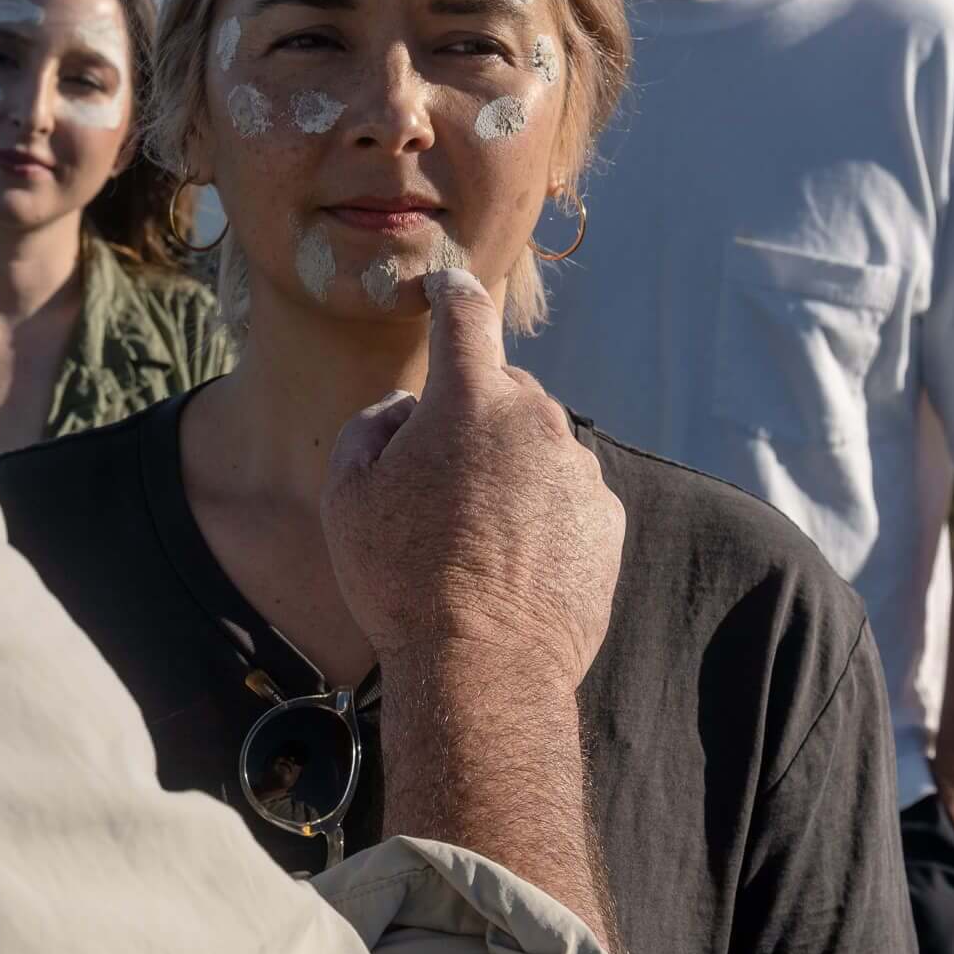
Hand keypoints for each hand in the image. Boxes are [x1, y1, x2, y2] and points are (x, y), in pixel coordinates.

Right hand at [320, 269, 624, 690]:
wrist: (483, 667)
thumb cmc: (403, 579)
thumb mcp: (347, 496)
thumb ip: (370, 428)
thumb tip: (405, 412)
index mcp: (468, 399)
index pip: (465, 315)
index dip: (452, 293)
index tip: (447, 286)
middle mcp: (535, 420)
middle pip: (504, 392)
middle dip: (473, 418)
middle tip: (435, 482)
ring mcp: (578, 470)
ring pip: (538, 447)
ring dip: (510, 470)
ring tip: (474, 538)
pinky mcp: (606, 519)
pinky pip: (567, 495)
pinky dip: (542, 512)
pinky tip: (511, 561)